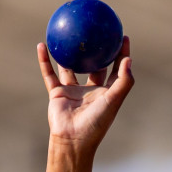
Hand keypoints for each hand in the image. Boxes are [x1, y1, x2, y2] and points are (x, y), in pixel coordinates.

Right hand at [38, 37, 133, 154]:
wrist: (73, 140)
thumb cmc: (96, 123)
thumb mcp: (113, 101)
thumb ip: (123, 81)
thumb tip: (128, 59)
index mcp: (106, 93)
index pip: (116, 69)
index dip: (121, 54)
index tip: (122, 36)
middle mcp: (90, 91)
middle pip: (94, 66)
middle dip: (96, 51)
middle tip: (96, 30)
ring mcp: (73, 91)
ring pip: (69, 68)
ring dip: (67, 53)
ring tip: (67, 34)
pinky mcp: (57, 93)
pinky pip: (49, 73)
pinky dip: (45, 60)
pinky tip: (42, 45)